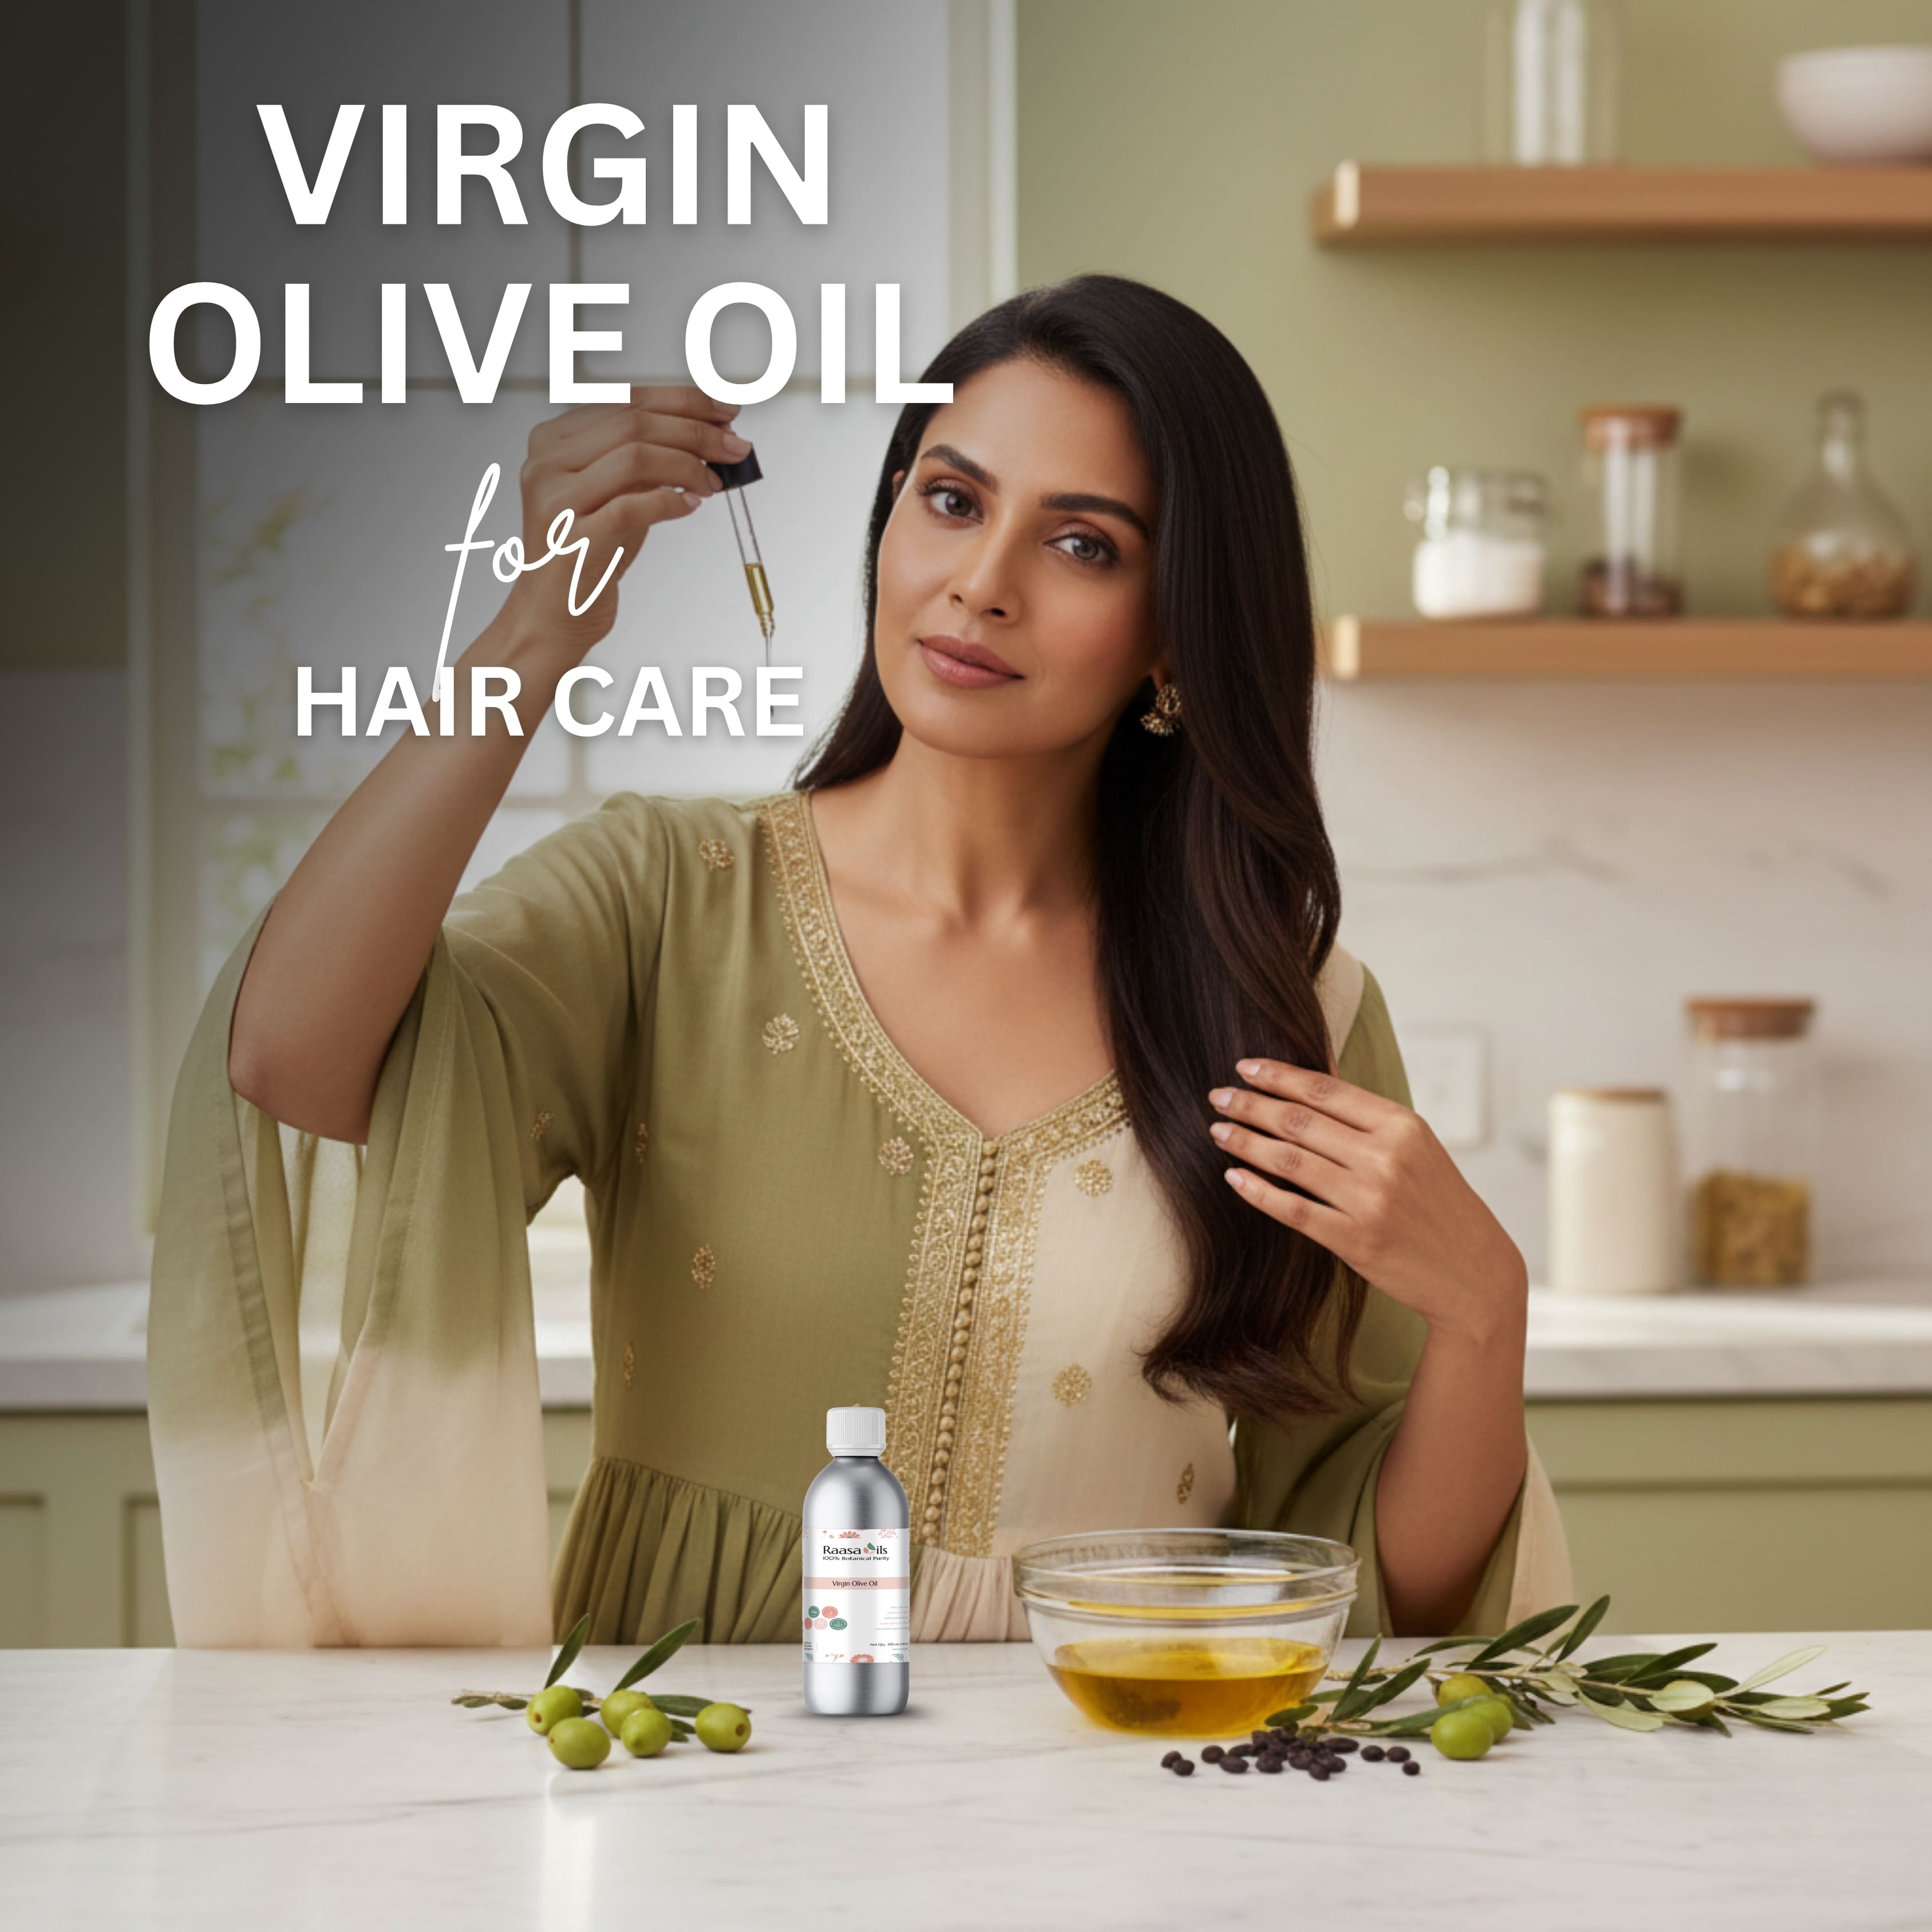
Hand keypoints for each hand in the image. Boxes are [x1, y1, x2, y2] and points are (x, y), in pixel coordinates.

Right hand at [502, 386, 749, 658]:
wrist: (553, 613)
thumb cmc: (588, 554)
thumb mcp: (617, 493)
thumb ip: (647, 460)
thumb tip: (708, 434)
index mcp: (554, 440)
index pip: (626, 400)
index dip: (683, 400)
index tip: (724, 411)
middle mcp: (547, 463)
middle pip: (635, 423)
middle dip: (696, 431)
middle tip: (735, 446)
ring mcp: (558, 501)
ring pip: (634, 457)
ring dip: (688, 465)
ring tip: (715, 482)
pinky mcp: (574, 539)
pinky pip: (632, 507)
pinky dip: (670, 502)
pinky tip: (691, 505)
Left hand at [1209, 1060, 1527, 1347]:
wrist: (1473, 1272)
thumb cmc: (1439, 1204)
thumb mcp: (1418, 1148)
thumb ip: (1368, 1118)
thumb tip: (1310, 1081)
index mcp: (1402, 1125)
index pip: (1325, 1089)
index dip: (1278, 1075)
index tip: (1243, 1067)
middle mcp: (1386, 1157)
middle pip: (1299, 1121)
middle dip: (1250, 1104)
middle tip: (1217, 1097)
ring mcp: (1370, 1200)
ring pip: (1289, 1160)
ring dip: (1245, 1142)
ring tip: (1218, 1131)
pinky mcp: (1356, 1240)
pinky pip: (1292, 1209)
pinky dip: (1257, 1190)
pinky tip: (1233, 1177)